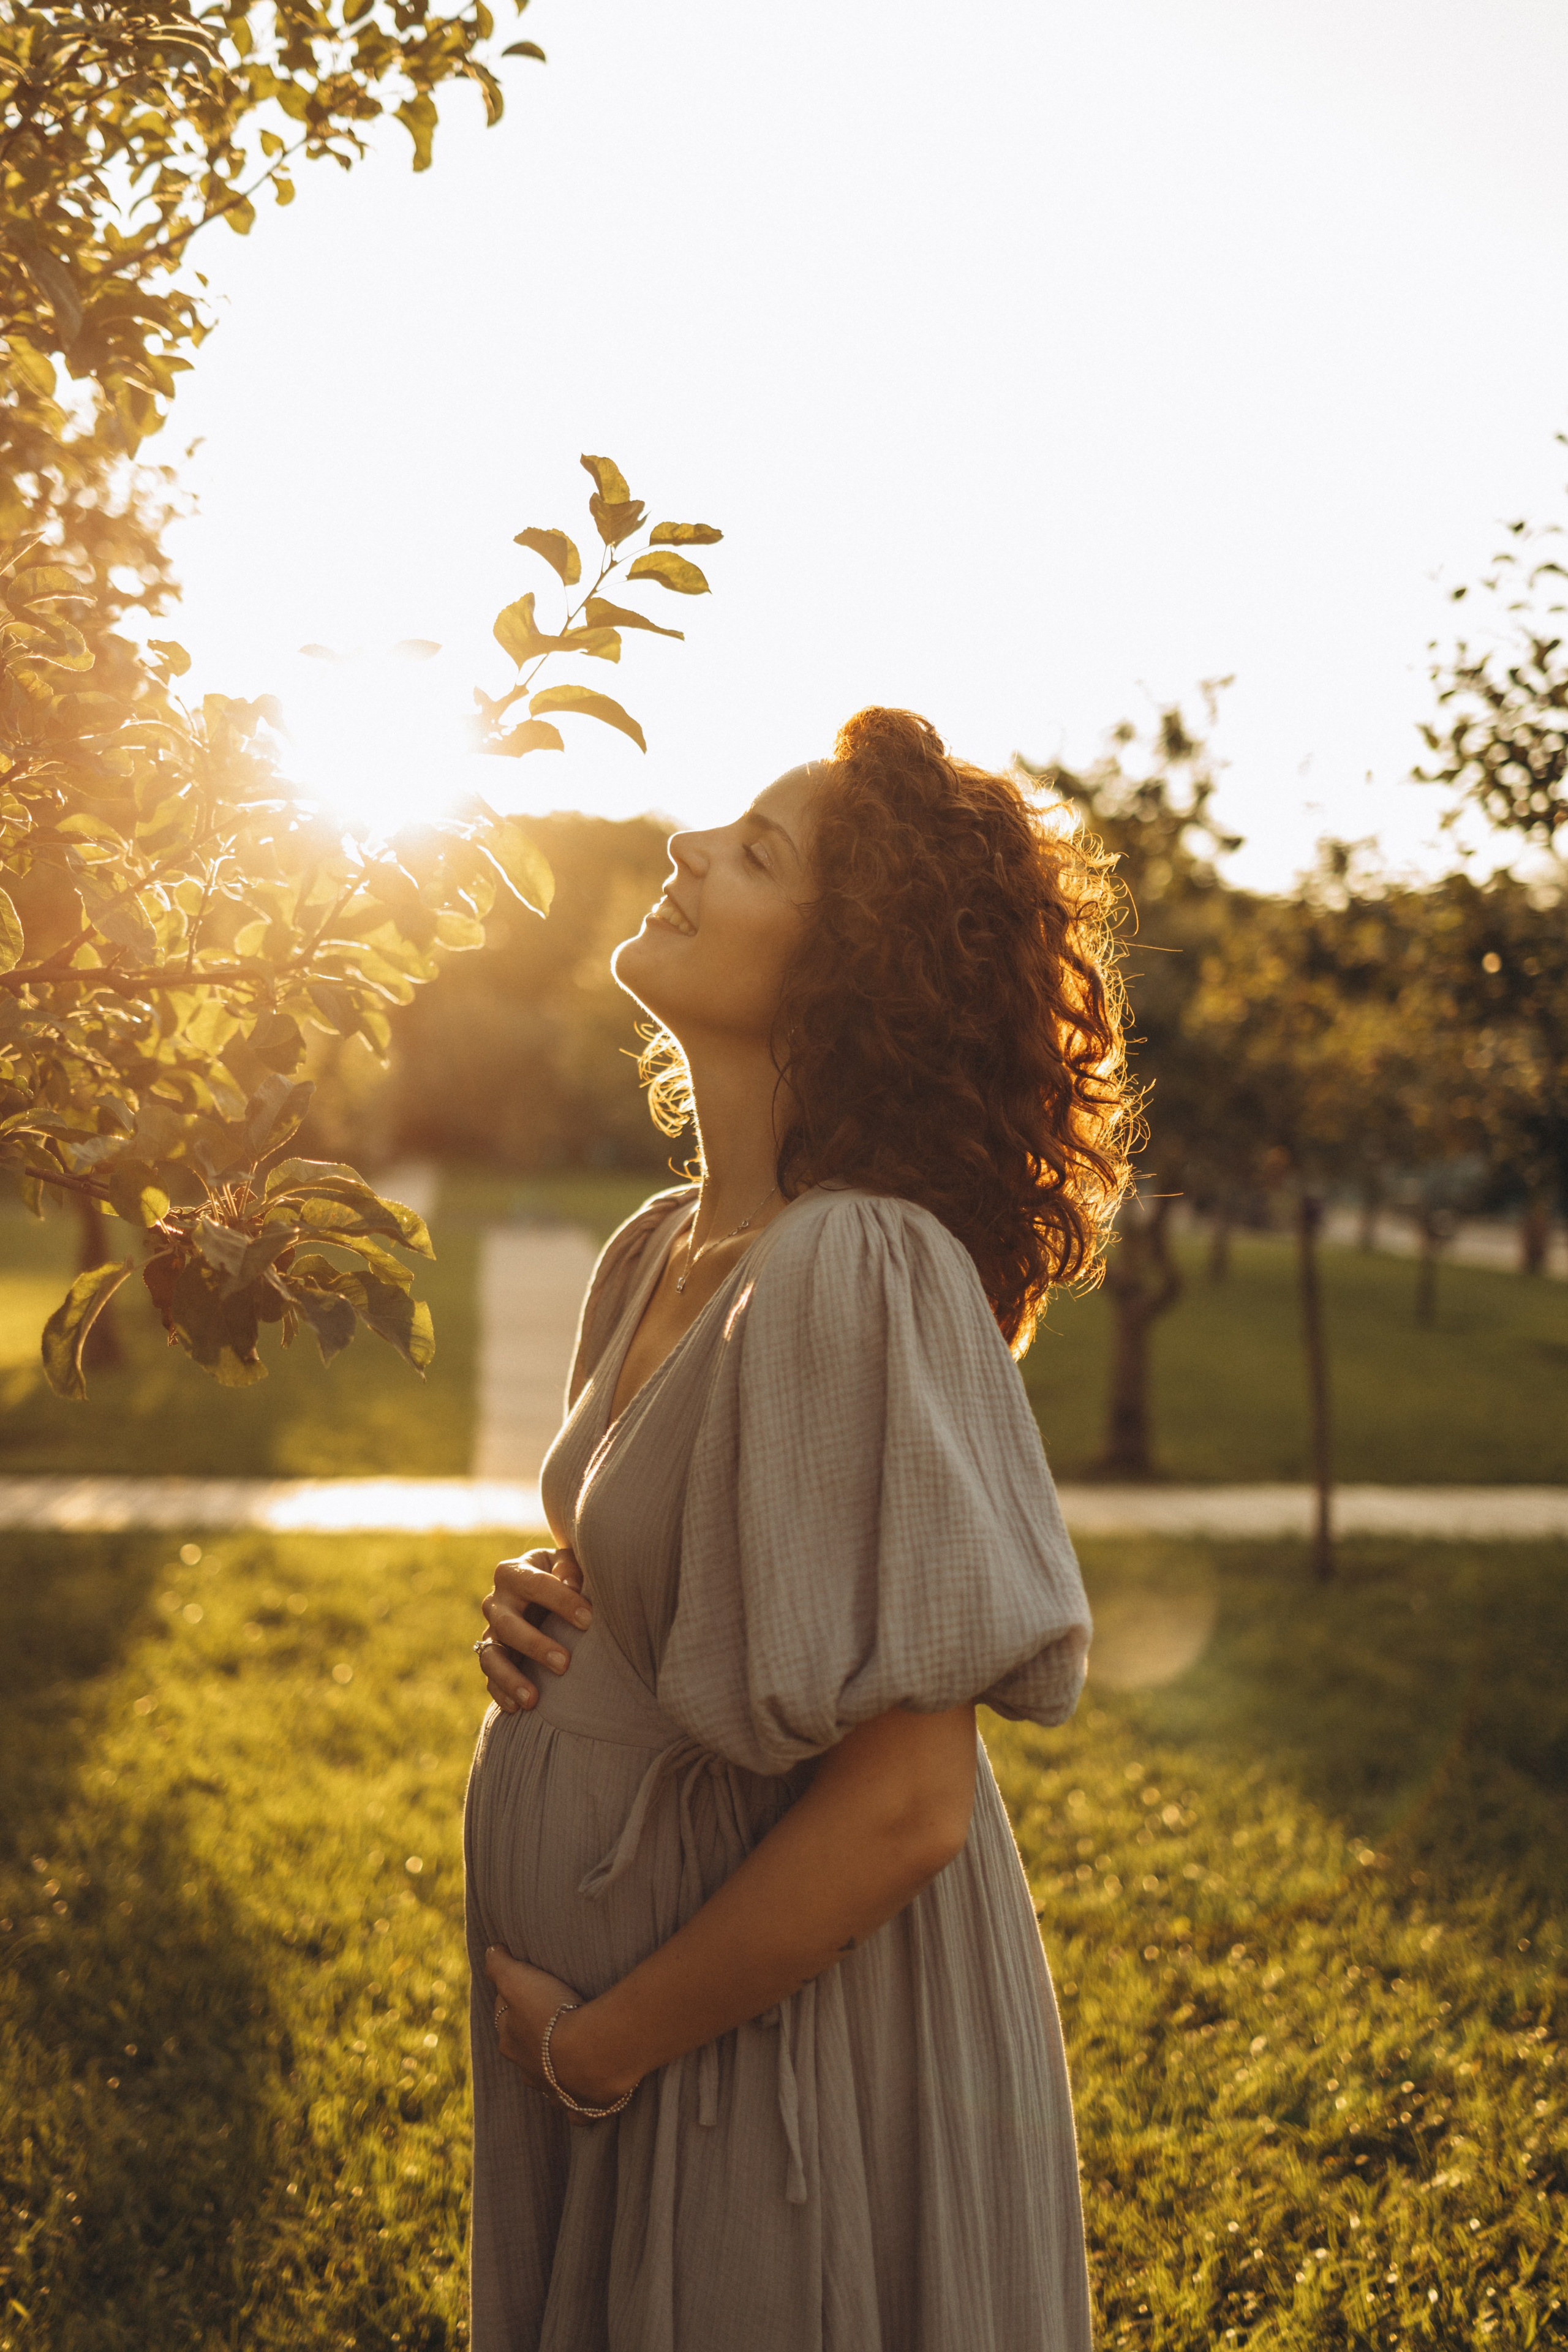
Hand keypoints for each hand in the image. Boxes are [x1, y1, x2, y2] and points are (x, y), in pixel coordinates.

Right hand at [476, 1548, 591, 1713]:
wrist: (544, 1593)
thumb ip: (569, 1567)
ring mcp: (490, 1632)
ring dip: (511, 1678)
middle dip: (535, 1645)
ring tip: (533, 1699)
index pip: (535, 1585)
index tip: (589, 1620)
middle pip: (507, 1625)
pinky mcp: (491, 1656)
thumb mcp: (567, 1563)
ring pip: (491, 1657)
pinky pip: (489, 1678)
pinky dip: (501, 1693)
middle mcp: (496, 1602)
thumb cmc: (564, 1575)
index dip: (562, 1601)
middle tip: (565, 1663)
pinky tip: (517, 1708)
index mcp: (514, 1572)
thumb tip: (571, 1584)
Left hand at [483, 1944, 629, 2114]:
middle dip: (531, 2040)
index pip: (504, 2018)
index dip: (512, 2003)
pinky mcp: (581, 2107)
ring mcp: (554, 2092)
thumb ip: (499, 1965)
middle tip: (548, 2022)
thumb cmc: (552, 2014)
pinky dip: (578, 2105)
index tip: (523, 1990)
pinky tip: (584, 2097)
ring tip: (567, 2056)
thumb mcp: (518, 1979)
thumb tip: (489, 1951)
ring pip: (547, 2082)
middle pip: (524, 2052)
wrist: (589, 2054)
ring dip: (553, 2071)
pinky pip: (576, 2110)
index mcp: (510, 2042)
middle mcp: (528, 2071)